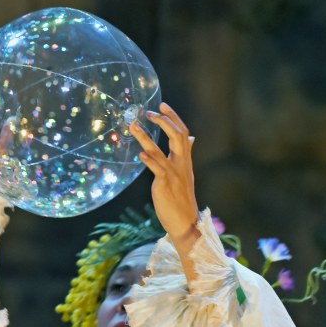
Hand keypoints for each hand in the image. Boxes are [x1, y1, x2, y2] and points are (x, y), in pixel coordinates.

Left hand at [130, 102, 200, 258]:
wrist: (185, 221)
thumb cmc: (181, 198)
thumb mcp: (184, 173)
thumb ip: (186, 154)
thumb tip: (191, 138)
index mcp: (185, 160)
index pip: (182, 133)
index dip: (173, 117)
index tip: (162, 104)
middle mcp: (181, 164)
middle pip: (177, 136)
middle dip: (163, 121)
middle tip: (148, 112)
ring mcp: (173, 174)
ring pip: (161, 151)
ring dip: (145, 137)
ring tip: (133, 126)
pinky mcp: (165, 185)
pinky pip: (158, 170)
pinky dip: (150, 161)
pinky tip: (141, 155)